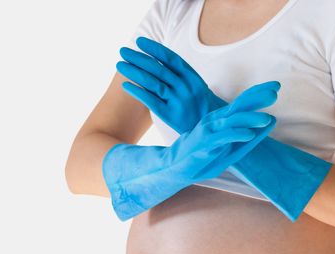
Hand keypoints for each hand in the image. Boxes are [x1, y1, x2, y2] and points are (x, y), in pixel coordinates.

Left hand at [117, 36, 279, 132]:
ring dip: (134, 71)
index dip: (154, 49)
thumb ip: (180, 77)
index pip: (171, 58)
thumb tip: (158, 64)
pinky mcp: (171, 115)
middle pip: (158, 69)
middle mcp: (186, 87)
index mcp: (193, 78)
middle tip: (123, 51)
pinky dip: (138, 91)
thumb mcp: (196, 88)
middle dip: (139, 58)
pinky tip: (126, 85)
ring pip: (153, 82)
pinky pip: (151, 100)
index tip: (140, 42)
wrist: (215, 131)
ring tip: (119, 64)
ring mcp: (179, 101)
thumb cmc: (202, 108)